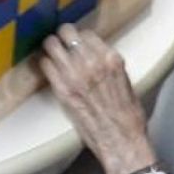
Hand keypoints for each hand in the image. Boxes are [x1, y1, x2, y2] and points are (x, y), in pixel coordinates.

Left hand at [40, 26, 157, 173]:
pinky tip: (49, 68)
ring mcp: (75, 75)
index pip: (87, 33)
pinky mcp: (62, 89)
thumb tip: (96, 56)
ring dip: (51, 47)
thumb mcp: (125, 81)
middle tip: (61, 42)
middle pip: (67, 32)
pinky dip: (45, 64)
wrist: (121, 140)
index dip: (79, 37)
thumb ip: (108, 65)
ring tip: (52, 52)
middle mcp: (92, 62)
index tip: (76, 42)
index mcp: (110, 59)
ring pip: (52, 45)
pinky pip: (45, 65)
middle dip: (62, 36)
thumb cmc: (128, 116)